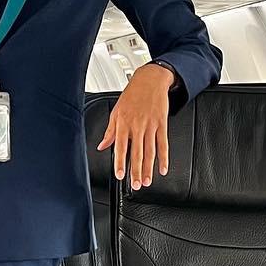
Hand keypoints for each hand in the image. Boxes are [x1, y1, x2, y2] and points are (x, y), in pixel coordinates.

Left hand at [97, 65, 174, 188]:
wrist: (150, 80)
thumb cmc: (132, 95)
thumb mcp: (116, 111)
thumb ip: (110, 131)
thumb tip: (101, 146)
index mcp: (123, 123)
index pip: (120, 147)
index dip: (120, 162)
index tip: (120, 175)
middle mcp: (137, 126)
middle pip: (137, 153)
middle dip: (136, 171)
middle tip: (135, 185)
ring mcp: (151, 126)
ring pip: (150, 151)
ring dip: (149, 168)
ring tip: (146, 181)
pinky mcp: (162, 124)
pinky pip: (163, 144)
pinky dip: (164, 158)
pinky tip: (163, 169)